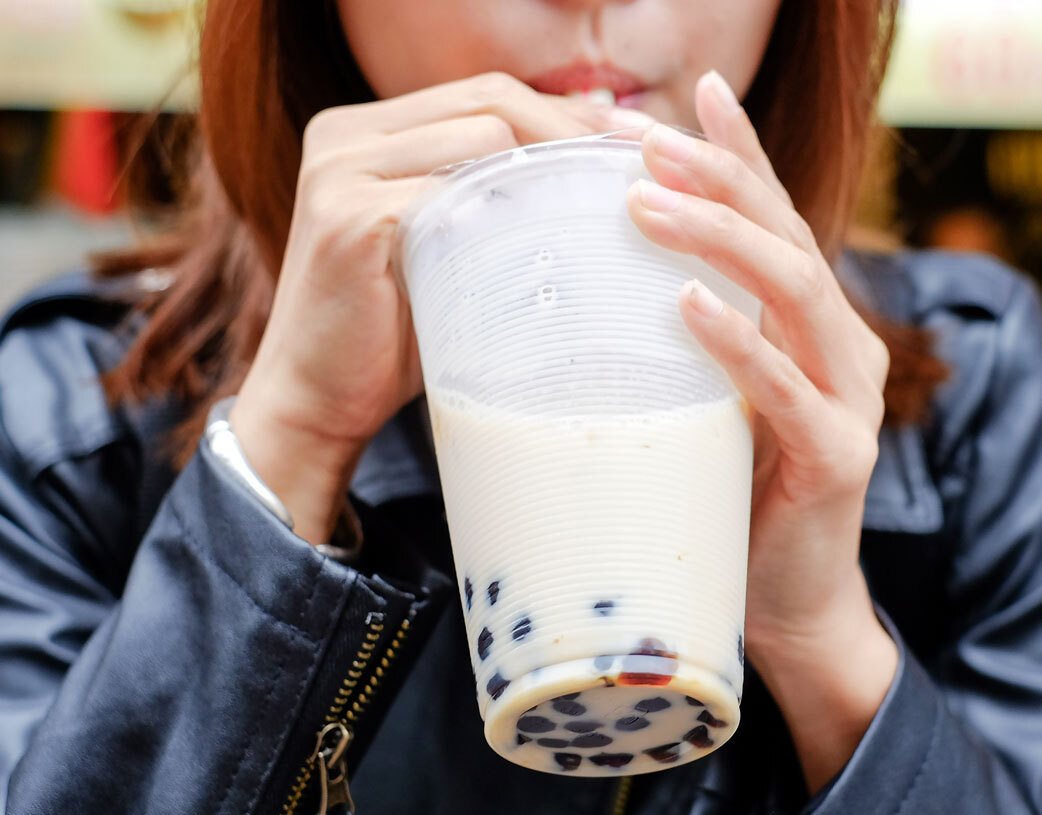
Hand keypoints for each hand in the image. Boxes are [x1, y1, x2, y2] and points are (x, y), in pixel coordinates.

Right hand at [232, 74, 643, 543]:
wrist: (315, 403)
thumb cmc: (394, 334)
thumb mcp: (445, 250)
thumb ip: (492, 205)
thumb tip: (591, 176)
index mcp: (369, 131)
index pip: (485, 95)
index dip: (563, 113)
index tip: (629, 146)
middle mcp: (345, 134)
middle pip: (487, 98)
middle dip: (571, 130)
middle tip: (635, 170)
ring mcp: (340, 170)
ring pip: (479, 135)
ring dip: (550, 170)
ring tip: (602, 209)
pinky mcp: (348, 217)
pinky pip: (450, 193)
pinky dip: (507, 213)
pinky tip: (551, 241)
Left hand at [626, 71, 897, 789]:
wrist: (788, 607)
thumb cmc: (737, 500)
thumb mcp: (705, 406)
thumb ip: (679, 350)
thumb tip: (590, 295)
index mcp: (811, 329)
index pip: (775, 221)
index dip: (735, 155)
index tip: (681, 99)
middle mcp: (842, 348)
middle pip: (787, 235)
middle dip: (717, 176)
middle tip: (642, 137)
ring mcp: (849, 400)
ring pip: (795, 291)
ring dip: (720, 238)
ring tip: (647, 202)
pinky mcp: (838, 457)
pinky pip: (786, 388)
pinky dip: (739, 341)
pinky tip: (688, 303)